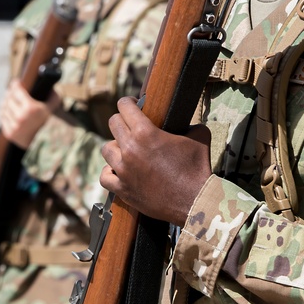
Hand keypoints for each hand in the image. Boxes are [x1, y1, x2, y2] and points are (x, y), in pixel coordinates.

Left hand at [0, 80, 60, 148]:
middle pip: (9, 98)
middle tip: (12, 90)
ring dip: (6, 102)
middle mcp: (21, 117)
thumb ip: (54, 95)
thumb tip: (51, 87)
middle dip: (10, 93)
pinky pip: (2, 118)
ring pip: (4, 108)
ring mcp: (14, 126)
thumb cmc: (52, 124)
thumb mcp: (54, 108)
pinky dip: (3, 112)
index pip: (17, 91)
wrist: (48, 145)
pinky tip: (6, 109)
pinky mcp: (10, 133)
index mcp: (31, 108)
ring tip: (9, 99)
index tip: (16, 82)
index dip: (15, 84)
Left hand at [99, 97, 212, 225]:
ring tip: (125, 149)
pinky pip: (104, 176)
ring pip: (106, 149)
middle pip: (113, 124)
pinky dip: (109, 172)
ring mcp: (124, 170)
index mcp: (146, 132)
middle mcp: (130, 149)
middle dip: (122, 121)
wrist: (195, 201)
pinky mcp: (123, 189)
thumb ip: (189, 125)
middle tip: (131, 125)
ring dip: (115, 146)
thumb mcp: (199, 137)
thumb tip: (187, 123)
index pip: (124, 106)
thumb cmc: (197, 168)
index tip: (132, 104)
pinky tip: (117, 170)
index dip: (129, 102)